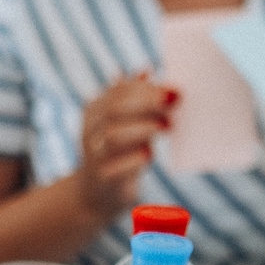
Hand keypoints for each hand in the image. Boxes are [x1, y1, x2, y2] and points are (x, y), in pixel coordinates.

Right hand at [70, 74, 173, 220]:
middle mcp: (91, 131)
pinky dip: (134, 159)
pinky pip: (115, 168)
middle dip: (147, 103)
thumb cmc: (118, 153)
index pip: (118, 92)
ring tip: (167, 126)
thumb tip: (146, 70)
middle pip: (114, 109)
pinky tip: (149, 154)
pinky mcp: (103, 180)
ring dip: (143, 128)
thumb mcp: (123, 123)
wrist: (95, 195)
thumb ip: (132, 98)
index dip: (146, 88)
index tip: (174, 89)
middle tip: (174, 102)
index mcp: (95, 111)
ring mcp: (94, 156)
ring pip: (113, 136)